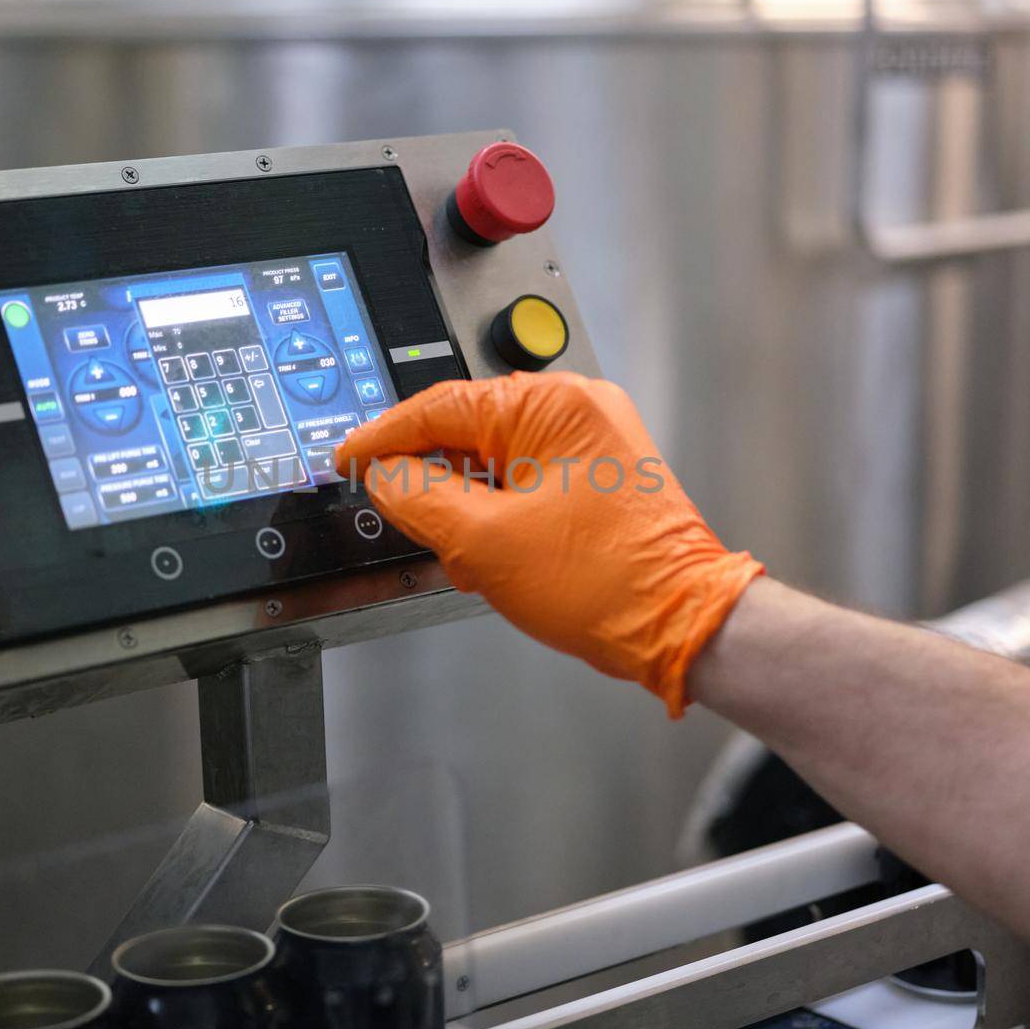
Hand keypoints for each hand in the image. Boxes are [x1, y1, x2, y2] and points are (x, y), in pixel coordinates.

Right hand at [336, 372, 762, 715]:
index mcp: (550, 404)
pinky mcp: (600, 472)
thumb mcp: (482, 541)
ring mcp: (593, 438)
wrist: (682, 624)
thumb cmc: (605, 582)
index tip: (347, 458)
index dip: (383, 438)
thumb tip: (383, 474)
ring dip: (469, 511)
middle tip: (418, 533)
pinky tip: (498, 561)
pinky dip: (500, 515)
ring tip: (475, 564)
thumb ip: (417, 497)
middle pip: (467, 431)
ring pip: (494, 461)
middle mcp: (577, 406)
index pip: (438, 406)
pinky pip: (526, 479)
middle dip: (436, 487)